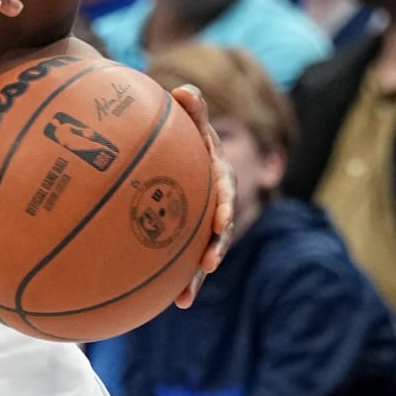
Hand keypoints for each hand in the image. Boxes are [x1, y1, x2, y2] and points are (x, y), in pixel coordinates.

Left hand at [169, 84, 233, 307]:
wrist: (171, 150)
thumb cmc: (181, 132)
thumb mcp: (190, 119)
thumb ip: (191, 109)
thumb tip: (183, 91)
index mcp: (218, 173)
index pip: (224, 188)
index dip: (225, 204)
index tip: (220, 220)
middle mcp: (215, 201)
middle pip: (220, 227)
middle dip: (217, 246)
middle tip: (209, 262)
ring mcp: (202, 222)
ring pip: (204, 250)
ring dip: (197, 274)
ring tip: (185, 296)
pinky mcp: (188, 238)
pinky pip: (186, 260)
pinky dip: (181, 281)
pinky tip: (172, 304)